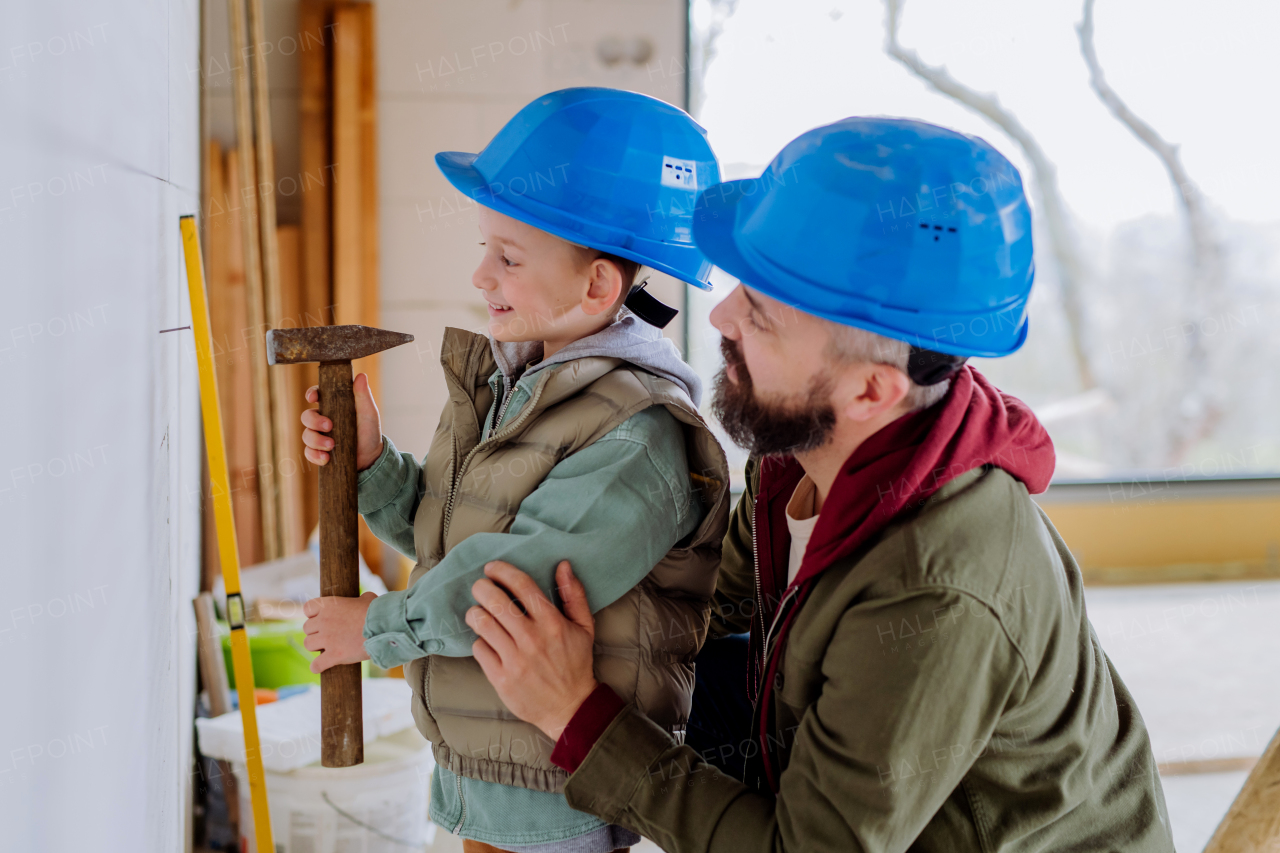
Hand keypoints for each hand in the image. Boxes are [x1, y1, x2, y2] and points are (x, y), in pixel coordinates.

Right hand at [301, 372, 383, 470]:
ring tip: (332, 446)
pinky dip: (315, 455)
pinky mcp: (318, 452)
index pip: (316, 395)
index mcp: (333, 406)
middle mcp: (322, 420)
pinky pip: (308, 452)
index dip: (311, 394)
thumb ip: (363, 395)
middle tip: (329, 426)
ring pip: (306, 435)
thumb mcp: (368, 412)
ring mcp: (319, 436)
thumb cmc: (369, 431)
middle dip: (314, 421)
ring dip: (316, 440)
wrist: (371, 457)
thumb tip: (361, 376)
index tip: (313, 398)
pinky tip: (326, 458)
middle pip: (306, 416)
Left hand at [302, 591, 376, 672]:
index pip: (308, 608)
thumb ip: (359, 600)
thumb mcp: (368, 599)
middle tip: (327, 636)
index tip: (321, 619)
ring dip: (316, 647)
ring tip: (325, 649)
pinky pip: (316, 665)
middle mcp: (324, 621)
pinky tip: (321, 666)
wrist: (385, 628)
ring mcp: (327, 638)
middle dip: (315, 632)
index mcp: (329, 605)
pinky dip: (317, 667)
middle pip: (306, 628)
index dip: (313, 614)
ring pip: (308, 645)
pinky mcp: (334, 655)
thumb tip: (363, 600)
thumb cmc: (378, 612)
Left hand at [467, 561, 597, 740]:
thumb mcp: (585, 627)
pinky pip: (479, 649)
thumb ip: (574, 594)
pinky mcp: (501, 678)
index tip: (492, 568)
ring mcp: (515, 660)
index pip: (521, 585)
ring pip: (482, 623)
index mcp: (552, 622)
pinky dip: (480, 641)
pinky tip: (487, 641)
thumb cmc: (576, 664)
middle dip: (482, 587)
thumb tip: (562, 565)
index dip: (503, 571)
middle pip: (495, 601)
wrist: (569, 708)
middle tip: (480, 587)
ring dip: (475, 612)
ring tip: (478, 612)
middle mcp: (532, 639)